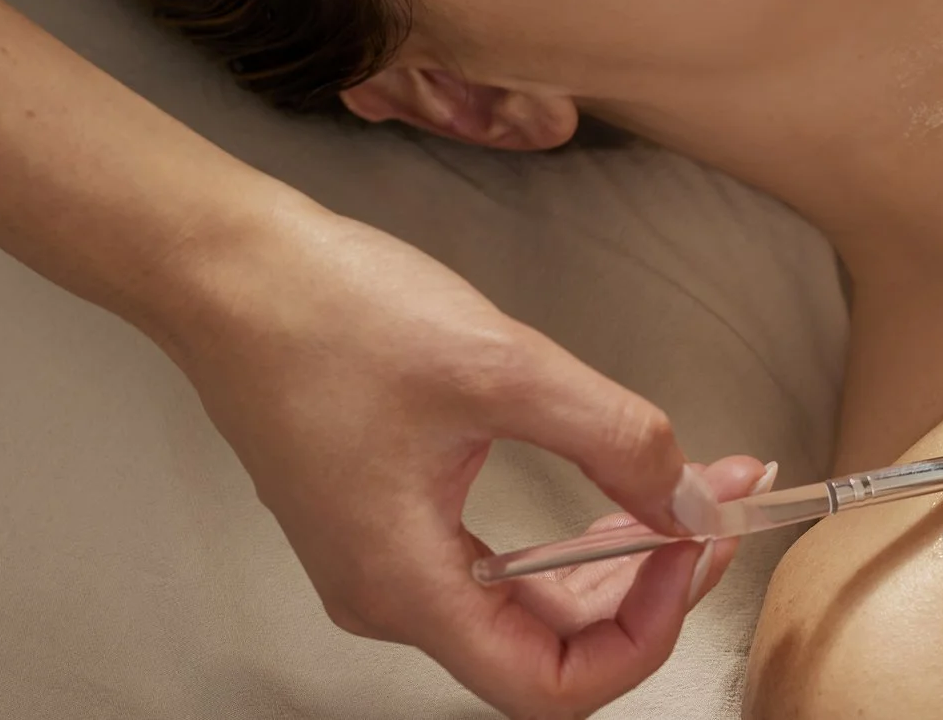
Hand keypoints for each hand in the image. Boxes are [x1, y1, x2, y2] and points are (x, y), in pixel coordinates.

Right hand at [153, 194, 766, 718]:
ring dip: (615, 554)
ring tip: (687, 486)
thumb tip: (687, 497)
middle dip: (650, 583)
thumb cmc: (329, 313)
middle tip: (716, 506)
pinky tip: (611, 477)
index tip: (692, 546)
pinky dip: (565, 530)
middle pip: (548, 648)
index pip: (551, 686)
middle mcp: (388, 593)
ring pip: (526, 603)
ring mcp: (381, 555)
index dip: (644, 631)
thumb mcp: (499, 365)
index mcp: (405, 586)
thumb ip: (611, 437)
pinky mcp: (383, 513)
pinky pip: (495, 560)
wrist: (226, 265)